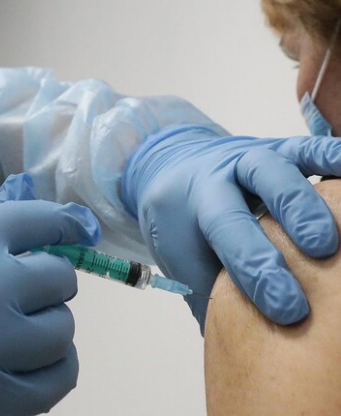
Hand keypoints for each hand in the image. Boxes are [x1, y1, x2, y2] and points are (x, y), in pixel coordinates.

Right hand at [0, 198, 99, 414]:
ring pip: (63, 329)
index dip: (65, 222)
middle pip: (59, 277)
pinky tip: (31, 363)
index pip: (37, 219)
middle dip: (48, 283)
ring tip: (20, 332)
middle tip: (25, 295)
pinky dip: (53, 368)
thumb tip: (44, 232)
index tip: (77, 230)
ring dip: (49, 328)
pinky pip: (57, 379)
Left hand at [122, 128, 340, 331]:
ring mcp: (251, 157)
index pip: (227, 232)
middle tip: (321, 255)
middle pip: (258, 186)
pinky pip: (305, 148)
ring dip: (313, 195)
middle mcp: (223, 174)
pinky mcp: (277, 149)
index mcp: (195, 203)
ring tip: (338, 232)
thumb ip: (211, 295)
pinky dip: (332, 158)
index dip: (257, 270)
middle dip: (292, 219)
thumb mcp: (184, 260)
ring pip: (282, 163)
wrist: (173, 174)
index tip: (288, 311)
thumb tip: (236, 349)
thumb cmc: (183, 227)